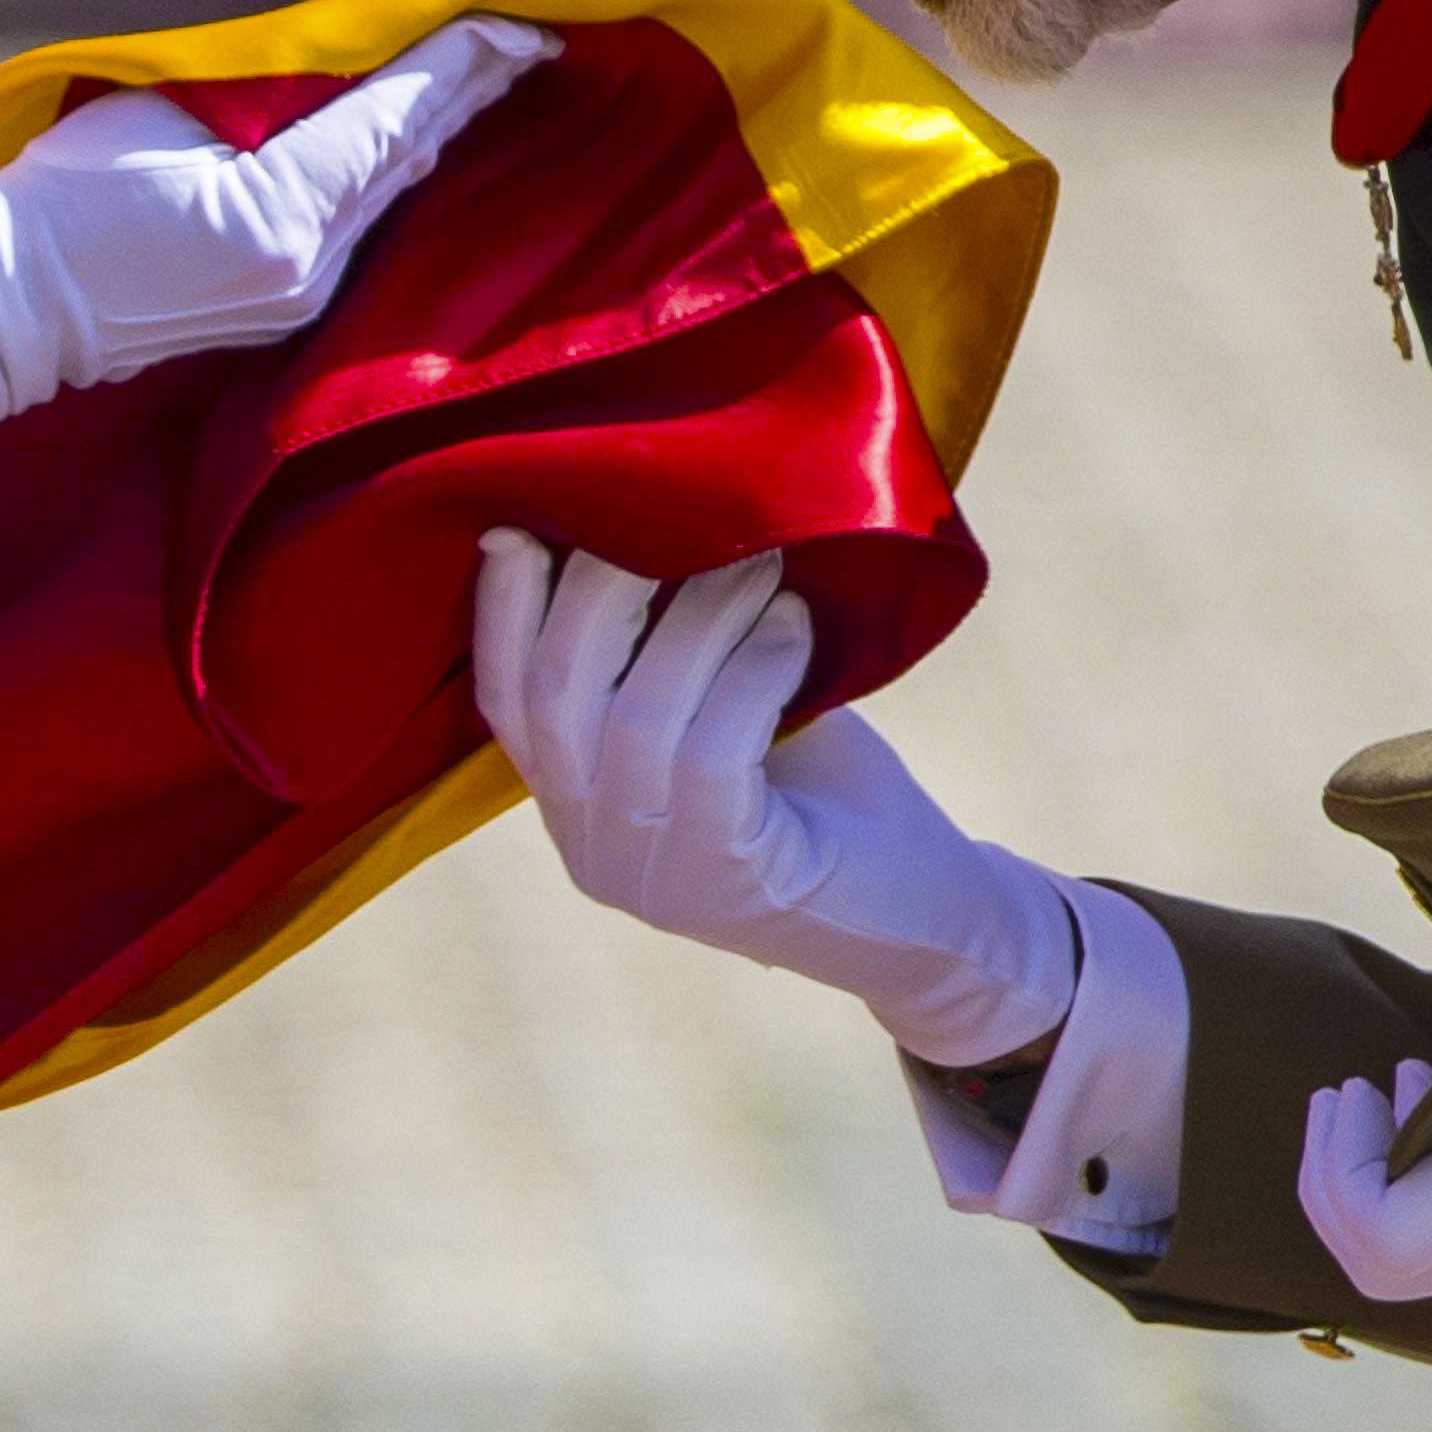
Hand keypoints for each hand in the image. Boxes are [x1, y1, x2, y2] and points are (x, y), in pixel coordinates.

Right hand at [0, 17, 555, 430]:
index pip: (397, 120)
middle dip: (474, 94)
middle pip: (412, 160)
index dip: (462, 64)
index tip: (520, 22)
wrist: (5, 309)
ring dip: (441, 132)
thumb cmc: (64, 198)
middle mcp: (310, 267)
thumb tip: (346, 73)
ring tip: (495, 77)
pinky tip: (419, 142)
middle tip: (534, 38)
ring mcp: (300, 297)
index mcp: (281, 214)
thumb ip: (267, 97)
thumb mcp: (165, 117)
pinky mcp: (282, 307)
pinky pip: (361, 226)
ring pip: (394, 195)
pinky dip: (395, 174)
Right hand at [466, 535, 1072, 1063]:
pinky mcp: (727, 879)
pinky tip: (795, 627)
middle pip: (555, 696)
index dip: (502, 608)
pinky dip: (753, 669)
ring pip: (639, 718)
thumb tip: (658, 519)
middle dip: (603, 588)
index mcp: (576, 804)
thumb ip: (674, 650)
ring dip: (700, 616)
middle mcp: (594, 846)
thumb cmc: (829, 797)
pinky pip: (713, 752)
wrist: (929, 916)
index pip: (503, 699)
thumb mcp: (729, 715)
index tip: (519, 524)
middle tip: (673, 515)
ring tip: (761, 561)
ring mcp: (654, 873)